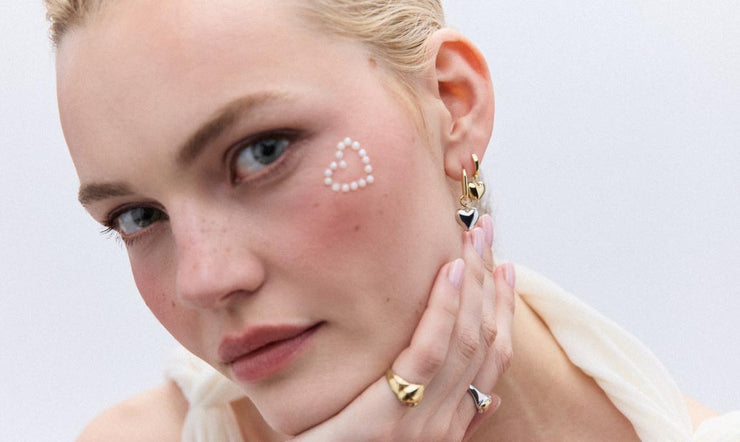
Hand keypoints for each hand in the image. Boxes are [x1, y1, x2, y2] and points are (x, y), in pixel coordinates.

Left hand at [293, 215, 515, 440]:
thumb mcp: (403, 432)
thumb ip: (445, 413)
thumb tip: (481, 390)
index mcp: (455, 422)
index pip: (494, 355)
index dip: (504, 308)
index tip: (504, 267)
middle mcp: (449, 422)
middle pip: (485, 338)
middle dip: (491, 280)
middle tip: (486, 230)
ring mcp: (425, 422)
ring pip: (466, 338)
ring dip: (475, 282)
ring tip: (473, 236)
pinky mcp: (392, 415)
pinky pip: (428, 351)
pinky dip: (444, 308)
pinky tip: (450, 270)